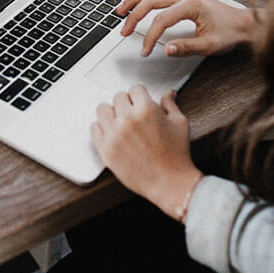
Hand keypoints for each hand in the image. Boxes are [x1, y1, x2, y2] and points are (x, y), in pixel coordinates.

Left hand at [91, 86, 202, 220]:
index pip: (135, 89)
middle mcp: (127, 120)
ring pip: (102, 109)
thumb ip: (170, 105)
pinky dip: (102, 128)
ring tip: (121, 121)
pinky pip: (94, 128)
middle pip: (118, 97)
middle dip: (127, 103)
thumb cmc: (177, 155)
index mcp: (146, 110)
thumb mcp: (179, 123)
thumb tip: (168, 93)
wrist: (169, 183)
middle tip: (134, 114)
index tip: (142, 102)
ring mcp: (114, 135)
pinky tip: (112, 133)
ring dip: (112, 113)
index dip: (141, 96)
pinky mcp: (105, 150)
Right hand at [116, 0, 256, 56]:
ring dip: (134, 0)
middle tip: (124, 31)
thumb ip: (186, 47)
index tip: (145, 50)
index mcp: (192, 4)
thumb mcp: (209, 46)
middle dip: (134, 16)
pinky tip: (137, 3)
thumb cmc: (230, 33)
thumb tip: (166, 49)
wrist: (244, 23)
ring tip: (120, 11)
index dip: (150, 36)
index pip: (161, 19)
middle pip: (151, 0)